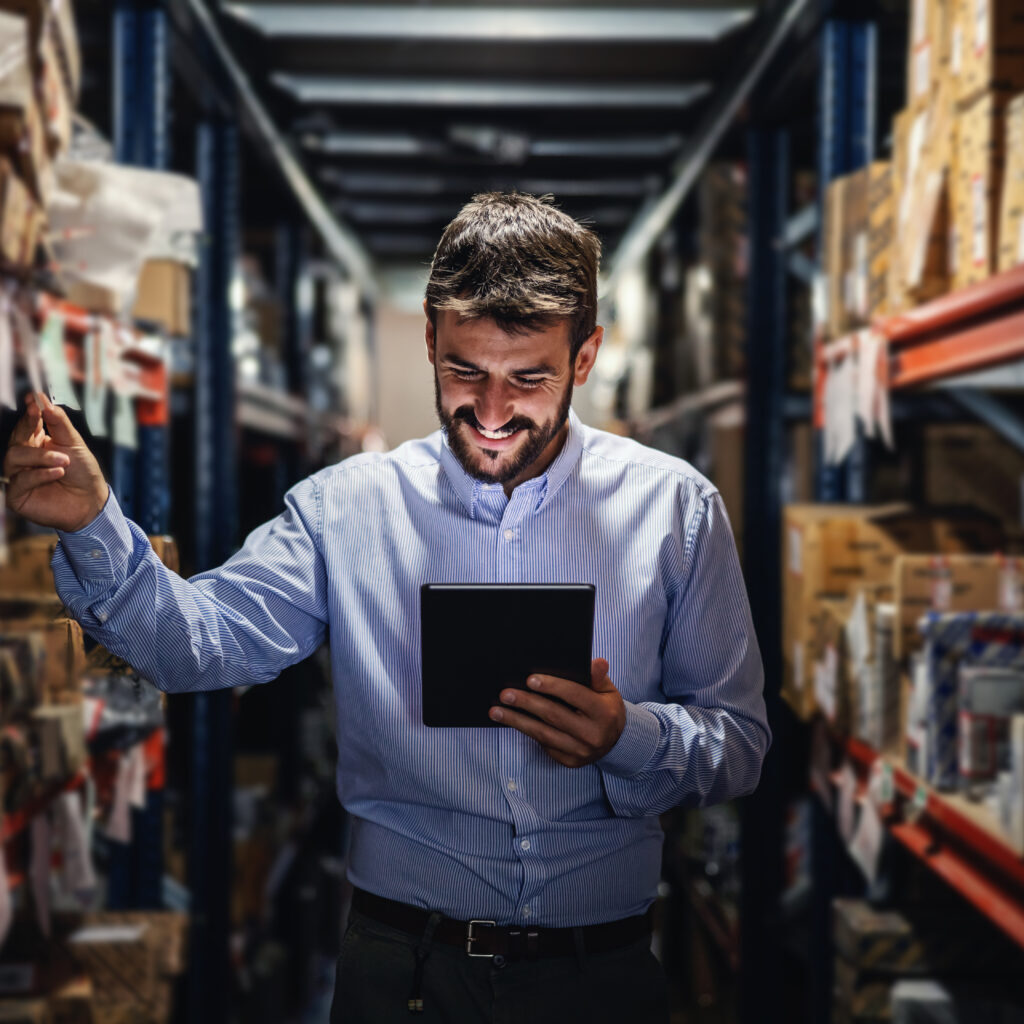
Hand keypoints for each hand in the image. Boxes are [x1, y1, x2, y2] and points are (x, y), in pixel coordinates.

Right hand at [3, 392, 108, 531]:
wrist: (92, 502)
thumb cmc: (83, 474)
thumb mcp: (74, 443)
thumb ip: (58, 422)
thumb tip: (43, 400)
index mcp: (36, 444)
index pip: (26, 425)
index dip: (28, 412)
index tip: (33, 400)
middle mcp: (24, 459)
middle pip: (16, 438)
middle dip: (28, 426)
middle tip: (39, 416)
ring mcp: (18, 476)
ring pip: (14, 457)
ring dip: (41, 456)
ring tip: (63, 461)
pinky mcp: (17, 496)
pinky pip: (19, 481)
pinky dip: (39, 475)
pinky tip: (57, 473)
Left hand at [489, 658, 625, 767]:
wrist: (615, 741)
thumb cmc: (605, 708)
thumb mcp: (607, 690)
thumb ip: (597, 677)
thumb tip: (597, 662)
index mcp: (604, 713)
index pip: (576, 696)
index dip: (553, 686)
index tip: (530, 679)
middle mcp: (593, 735)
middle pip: (554, 715)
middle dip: (527, 703)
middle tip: (505, 693)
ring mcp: (580, 751)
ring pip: (543, 734)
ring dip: (517, 721)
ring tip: (497, 710)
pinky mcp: (569, 761)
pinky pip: (543, 744)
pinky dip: (525, 731)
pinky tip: (511, 721)